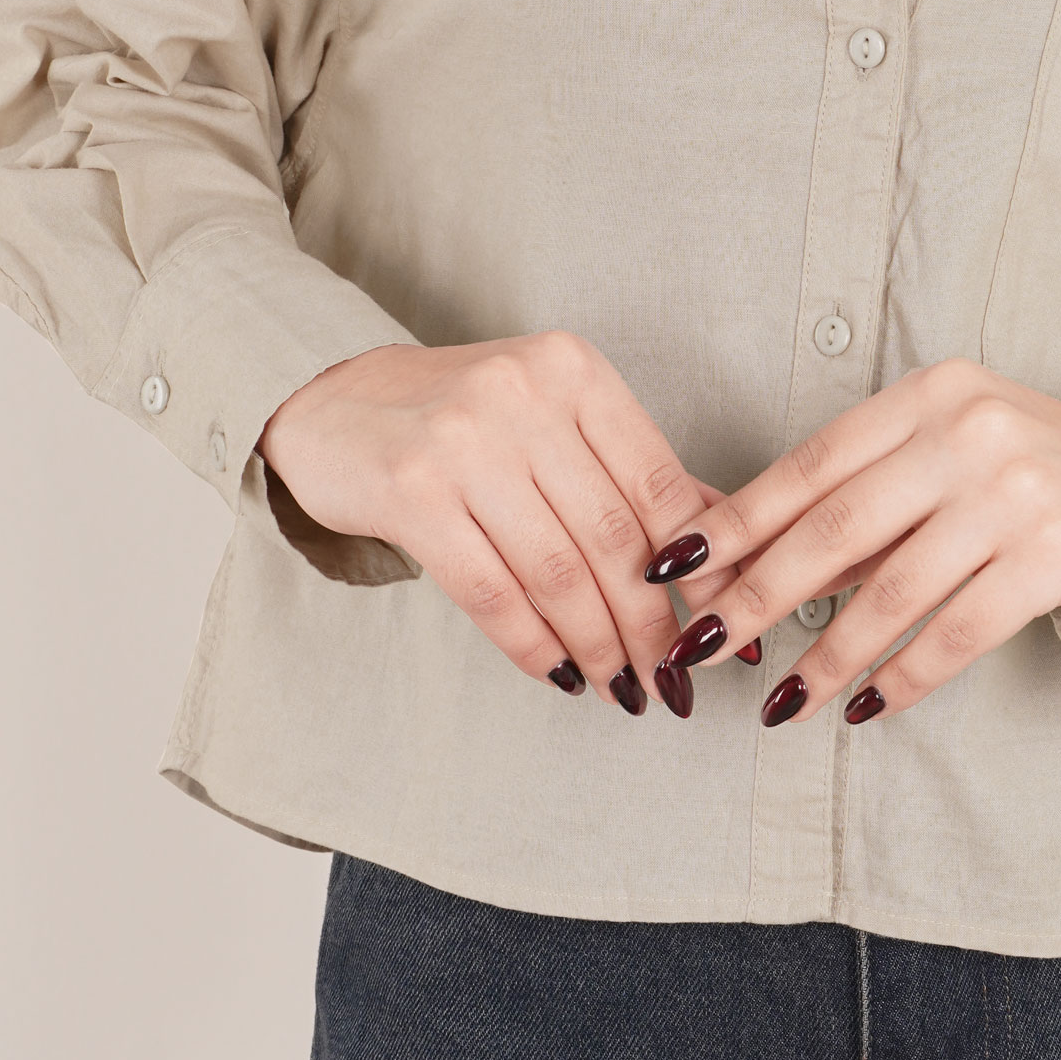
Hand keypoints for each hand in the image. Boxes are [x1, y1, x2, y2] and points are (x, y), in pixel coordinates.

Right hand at [257, 333, 749, 713]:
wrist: (332, 401)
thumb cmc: (460, 416)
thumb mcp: (555, 416)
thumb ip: (634, 471)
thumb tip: (728, 545)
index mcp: (574, 372)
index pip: (661, 485)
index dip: (702, 568)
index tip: (723, 624)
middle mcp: (524, 396)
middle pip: (614, 537)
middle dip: (652, 624)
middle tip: (673, 678)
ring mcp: (463, 442)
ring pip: (558, 573)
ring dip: (599, 647)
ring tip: (623, 688)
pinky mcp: (411, 491)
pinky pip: (491, 592)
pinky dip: (534, 645)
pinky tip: (560, 673)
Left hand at [639, 359, 1060, 725]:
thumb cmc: (1049, 481)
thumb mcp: (959, 462)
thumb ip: (872, 504)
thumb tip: (758, 570)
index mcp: (934, 394)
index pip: (810, 464)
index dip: (735, 521)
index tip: (674, 567)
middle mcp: (971, 429)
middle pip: (834, 526)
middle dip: (756, 595)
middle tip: (702, 646)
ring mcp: (1016, 489)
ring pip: (888, 588)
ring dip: (825, 655)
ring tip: (781, 703)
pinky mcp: (1056, 551)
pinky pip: (954, 629)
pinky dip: (902, 676)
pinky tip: (865, 708)